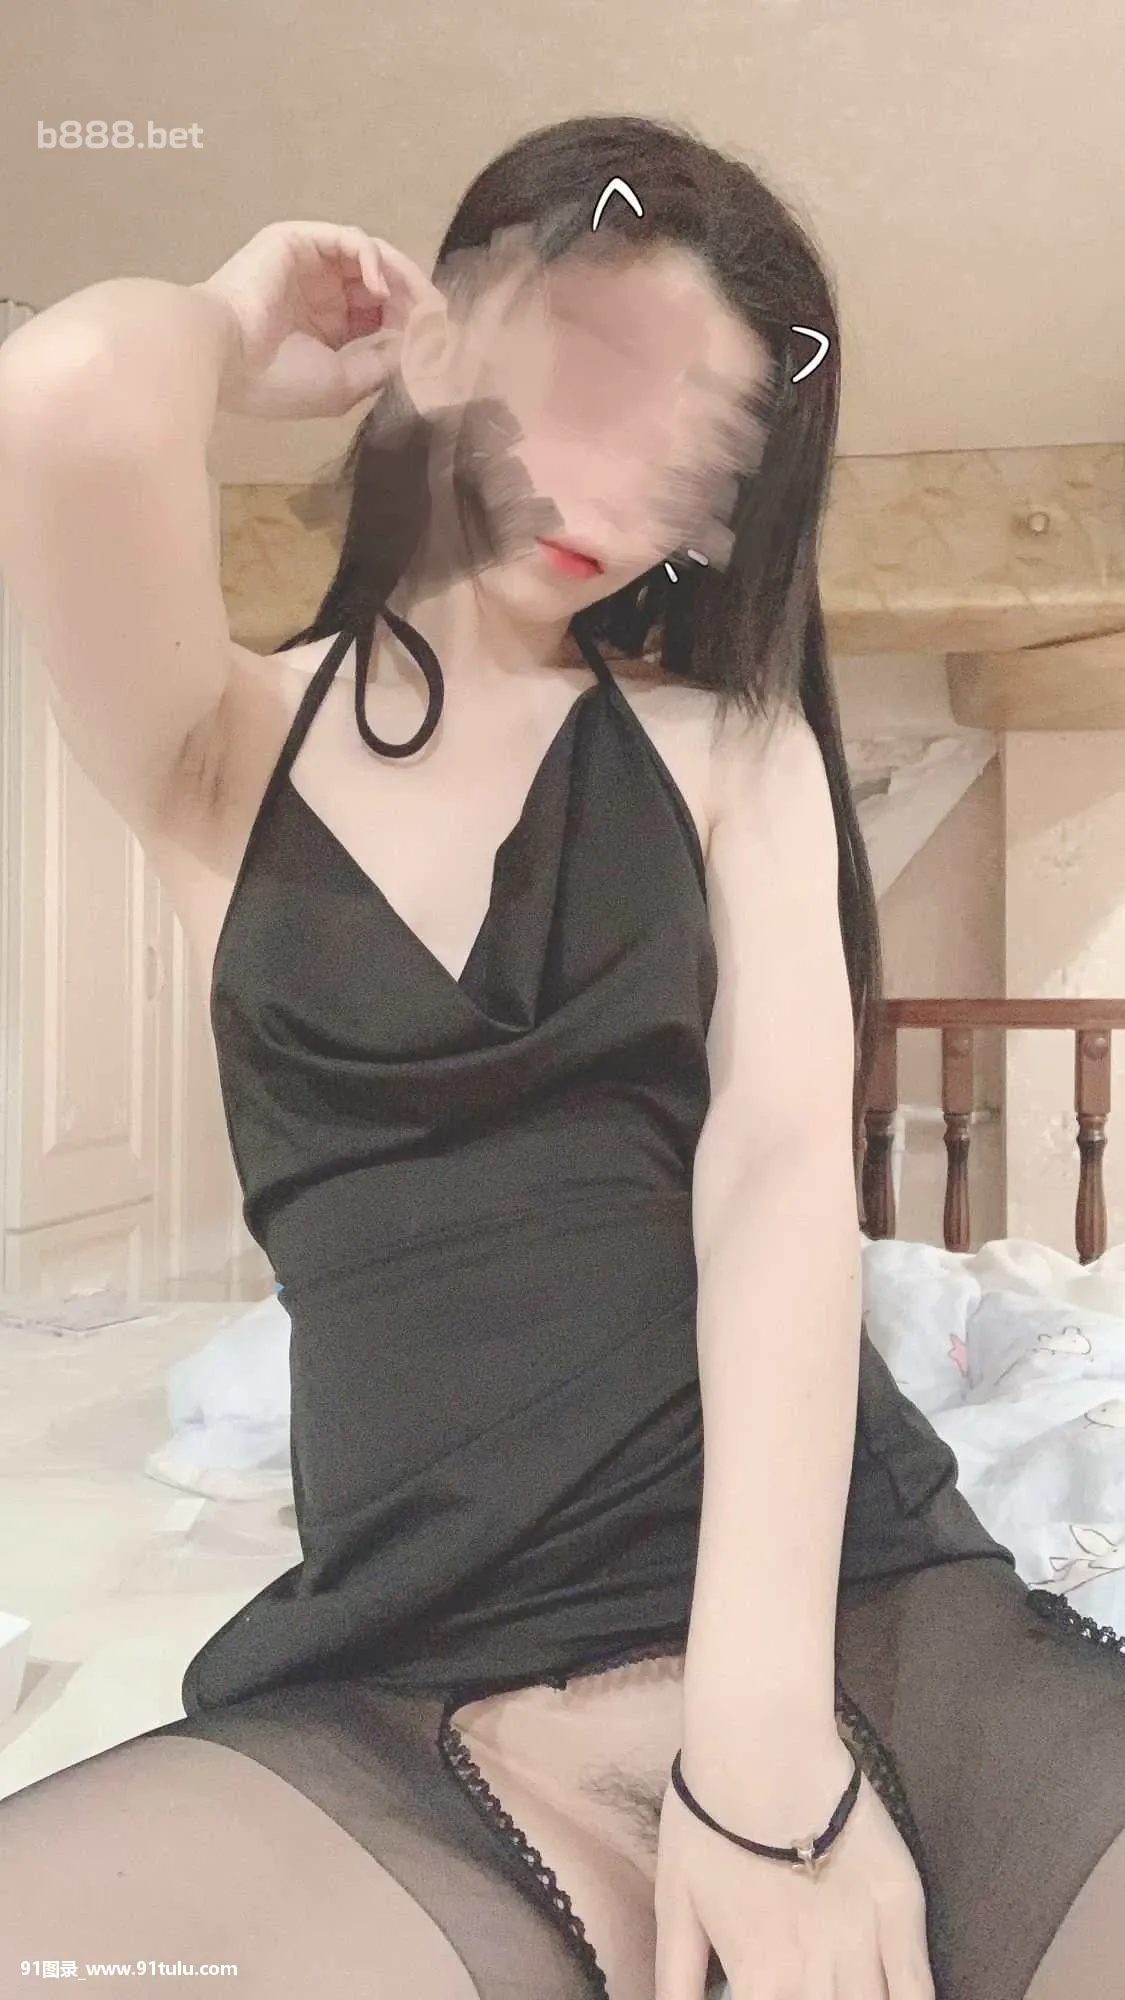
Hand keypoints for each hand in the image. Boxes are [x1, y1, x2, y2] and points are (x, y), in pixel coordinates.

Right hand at [190, 220, 438, 420]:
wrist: (226, 359)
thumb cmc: (276, 381)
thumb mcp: (344, 382)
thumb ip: (384, 362)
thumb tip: (420, 344)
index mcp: (326, 328)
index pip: (382, 316)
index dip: (413, 325)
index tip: (440, 339)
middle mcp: (320, 293)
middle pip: (383, 285)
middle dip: (414, 299)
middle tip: (439, 316)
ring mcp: (308, 265)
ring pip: (371, 258)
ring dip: (400, 277)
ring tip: (416, 301)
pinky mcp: (297, 240)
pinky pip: (348, 239)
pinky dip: (372, 257)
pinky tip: (380, 286)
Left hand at [654, 1752, 936, 1999]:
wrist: (760, 1745)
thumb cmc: (708, 1821)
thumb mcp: (676, 1903)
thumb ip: (679, 1980)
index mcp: (761, 1976)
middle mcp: (817, 1972)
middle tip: (808, 1994)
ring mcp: (864, 1939)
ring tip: (842, 1996)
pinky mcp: (901, 1905)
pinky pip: (917, 1984)